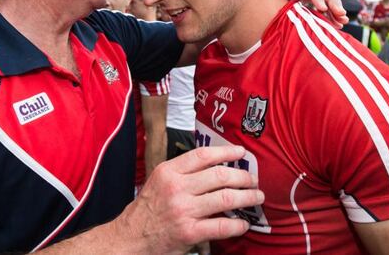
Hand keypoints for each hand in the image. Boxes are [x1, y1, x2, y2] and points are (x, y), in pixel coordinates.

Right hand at [117, 145, 263, 253]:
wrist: (131, 236)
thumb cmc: (149, 208)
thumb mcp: (160, 180)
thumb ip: (183, 171)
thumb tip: (215, 165)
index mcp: (169, 172)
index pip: (203, 156)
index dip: (226, 152)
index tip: (241, 153)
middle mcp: (177, 188)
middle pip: (220, 176)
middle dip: (243, 177)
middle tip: (253, 180)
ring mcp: (184, 210)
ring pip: (225, 199)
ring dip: (247, 198)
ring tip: (256, 197)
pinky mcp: (189, 232)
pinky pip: (221, 226)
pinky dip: (237, 225)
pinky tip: (243, 224)